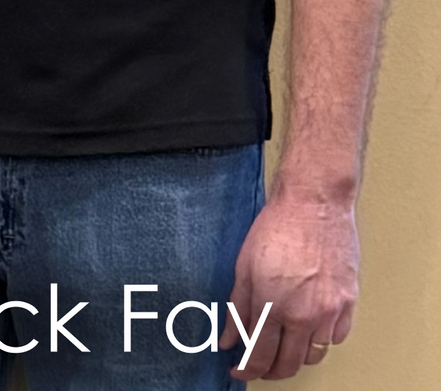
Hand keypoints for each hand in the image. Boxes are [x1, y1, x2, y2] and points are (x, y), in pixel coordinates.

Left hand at [223, 192, 356, 378]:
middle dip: (271, 371)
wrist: (315, 206)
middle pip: (290, 363)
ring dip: (296, 357)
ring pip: (314, 354)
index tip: (239, 371)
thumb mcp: (243, 268)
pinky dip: (321, 341)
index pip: (260, 355)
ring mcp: (331, 311)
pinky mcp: (349, 303)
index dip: (247, 369)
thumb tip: (228, 340)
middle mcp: (304, 315)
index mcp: (272, 306)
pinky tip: (307, 330)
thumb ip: (236, 309)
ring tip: (282, 347)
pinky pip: (337, 338)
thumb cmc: (275, 230)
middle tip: (259, 367)